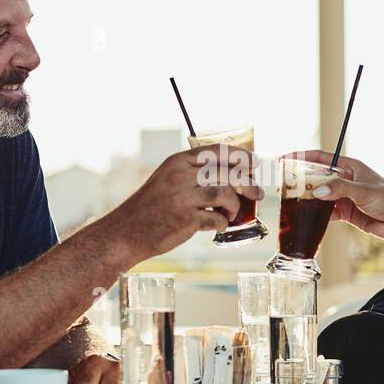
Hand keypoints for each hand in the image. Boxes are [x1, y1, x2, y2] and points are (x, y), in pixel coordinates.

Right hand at [110, 147, 261, 258]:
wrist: (125, 232)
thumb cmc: (150, 208)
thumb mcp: (167, 180)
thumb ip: (193, 174)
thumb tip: (231, 177)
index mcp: (177, 162)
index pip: (216, 151)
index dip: (240, 156)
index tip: (254, 163)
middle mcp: (180, 176)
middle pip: (226, 173)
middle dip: (247, 184)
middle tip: (258, 193)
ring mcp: (182, 198)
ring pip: (225, 195)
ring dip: (234, 206)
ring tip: (231, 214)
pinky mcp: (185, 220)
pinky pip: (216, 219)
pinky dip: (221, 224)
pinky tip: (217, 226)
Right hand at [289, 150, 383, 247]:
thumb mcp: (364, 191)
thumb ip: (340, 189)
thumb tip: (316, 191)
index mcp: (351, 167)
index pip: (322, 158)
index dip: (303, 157)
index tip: (286, 158)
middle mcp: (345, 179)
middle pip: (317, 176)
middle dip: (301, 180)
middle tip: (285, 184)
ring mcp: (344, 196)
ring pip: (319, 195)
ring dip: (308, 198)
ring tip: (292, 201)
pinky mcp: (344, 211)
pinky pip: (325, 211)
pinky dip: (316, 214)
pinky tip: (308, 216)